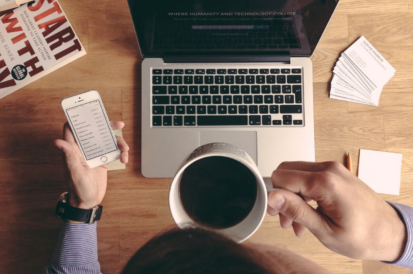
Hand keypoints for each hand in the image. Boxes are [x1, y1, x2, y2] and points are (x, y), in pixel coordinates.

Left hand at [54, 121, 128, 208]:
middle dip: (108, 126)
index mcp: (73, 149)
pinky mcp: (103, 160)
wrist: (88, 202)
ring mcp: (94, 154)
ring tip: (125, 151)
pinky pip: (113, 151)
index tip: (91, 113)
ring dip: (119, 143)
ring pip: (107, 140)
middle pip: (95, 130)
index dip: (80, 118)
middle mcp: (83, 149)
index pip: (73, 128)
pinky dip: (121, 153)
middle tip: (119, 124)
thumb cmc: (78, 189)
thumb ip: (69, 156)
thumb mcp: (74, 172)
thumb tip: (57, 142)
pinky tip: (124, 159)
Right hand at [267, 161, 406, 261]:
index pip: (281, 177)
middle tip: (285, 219)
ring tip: (297, 222)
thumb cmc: (364, 235)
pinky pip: (309, 176)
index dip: (274, 196)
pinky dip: (303, 193)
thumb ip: (296, 210)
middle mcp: (329, 169)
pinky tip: (307, 214)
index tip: (276, 214)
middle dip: (281, 196)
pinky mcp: (336, 173)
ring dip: (292, 196)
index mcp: (325, 182)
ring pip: (296, 174)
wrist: (390, 232)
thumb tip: (273, 197)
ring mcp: (333, 169)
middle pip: (286, 172)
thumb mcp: (325, 230)